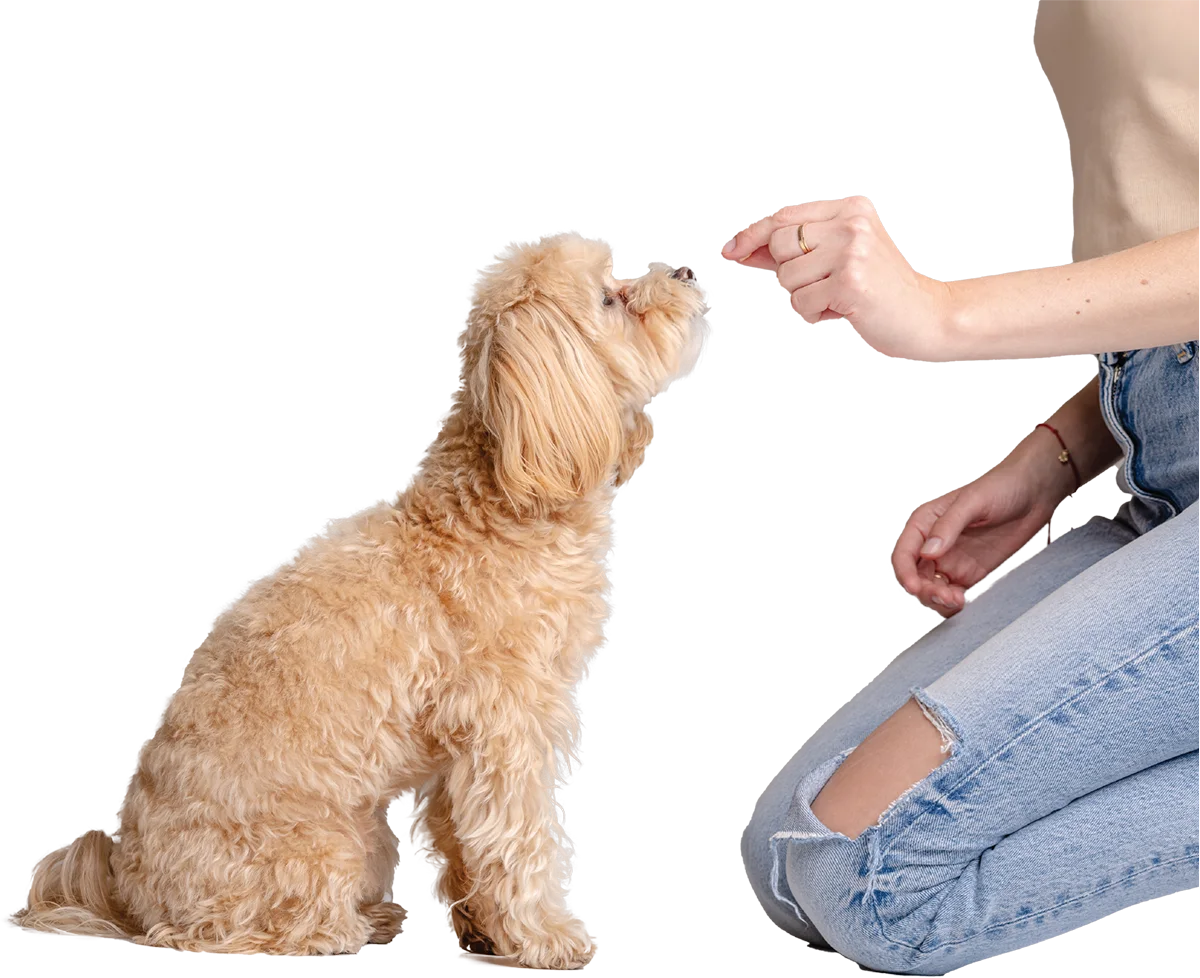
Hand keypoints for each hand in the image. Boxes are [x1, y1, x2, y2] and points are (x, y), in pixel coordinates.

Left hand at [721, 196, 956, 360]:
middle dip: (790, 274)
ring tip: (837, 299)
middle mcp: (851, 223)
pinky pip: (801, 304)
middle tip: (824, 284)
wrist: (925, 315)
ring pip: (786, 278)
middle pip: (779, 245)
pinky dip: (816, 317)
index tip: (732, 248)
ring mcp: (851, 251)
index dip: (751, 234)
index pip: (782, 215)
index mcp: (849, 209)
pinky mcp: (849, 282)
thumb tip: (740, 246)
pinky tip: (844, 313)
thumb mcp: (837, 256)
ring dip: (805, 298)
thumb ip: (793, 249)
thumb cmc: (880, 289)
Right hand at [891, 454, 1064, 616]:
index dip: (905, 573)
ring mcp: (951, 560)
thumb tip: (928, 552)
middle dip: (925, 591)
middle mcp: (934, 544)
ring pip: (931, 589)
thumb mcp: (972, 502)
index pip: (904, 554)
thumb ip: (948, 527)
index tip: (915, 587)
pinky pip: (952, 594)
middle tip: (945, 596)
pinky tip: (962, 603)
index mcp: (926, 523)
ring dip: (937, 600)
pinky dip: (952, 604)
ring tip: (956, 601)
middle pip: (915, 577)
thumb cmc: (1002, 487)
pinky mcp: (969, 573)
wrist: (1035, 493)